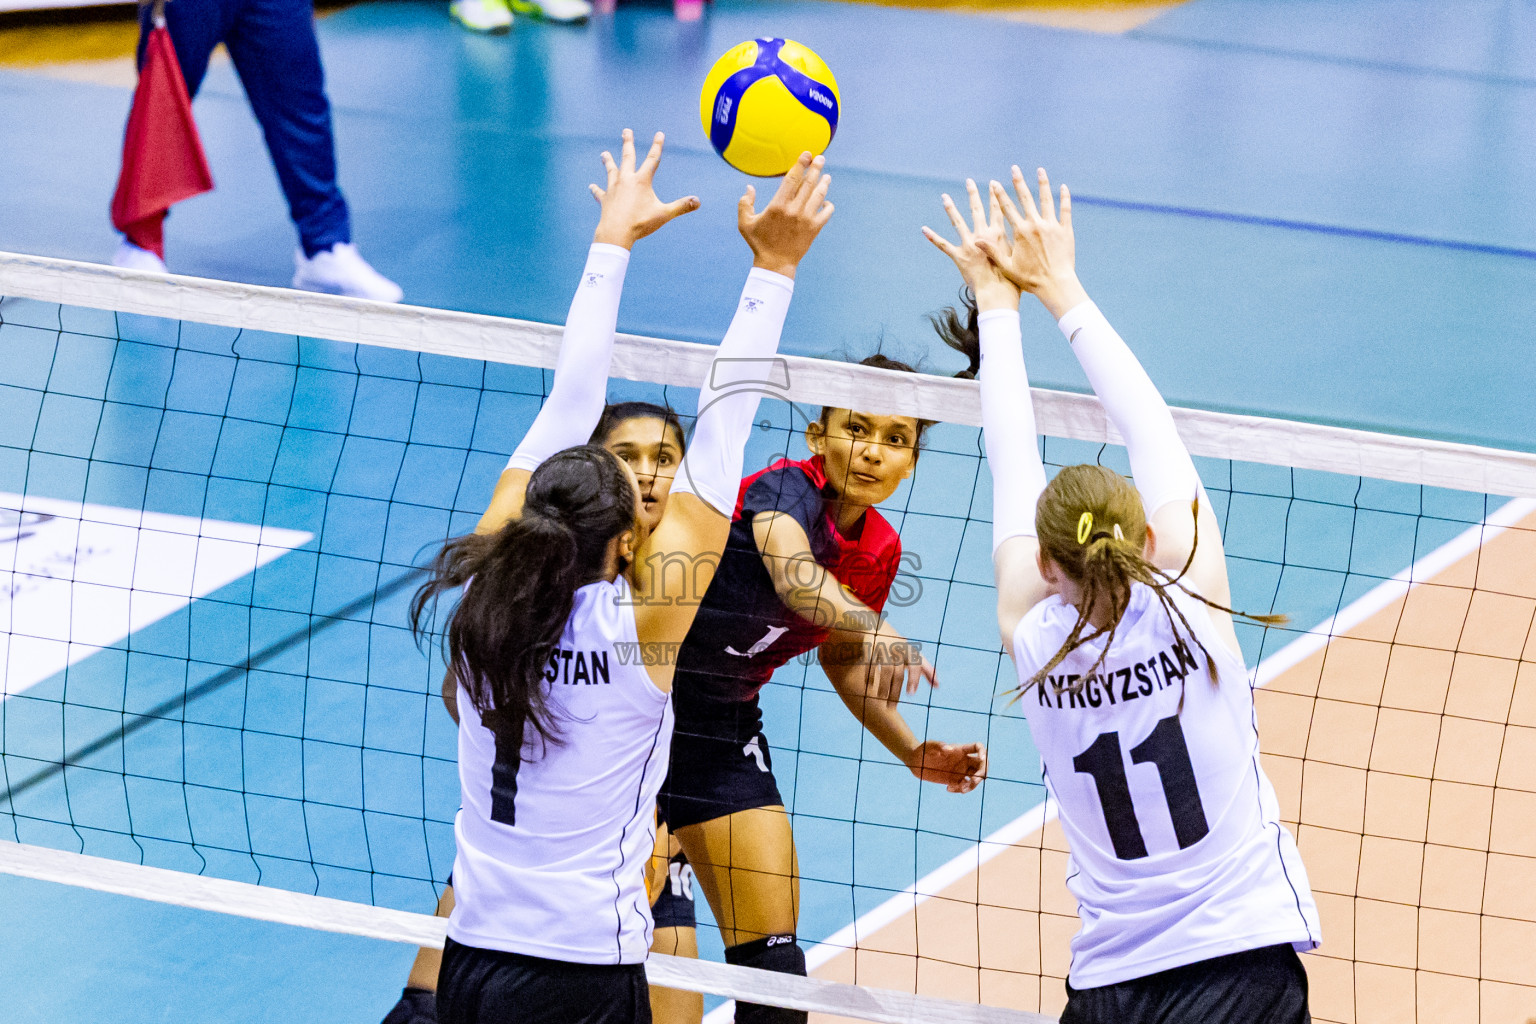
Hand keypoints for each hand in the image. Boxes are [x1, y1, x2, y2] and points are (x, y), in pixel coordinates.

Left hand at [590, 129, 700, 248]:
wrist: (616, 232)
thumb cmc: (640, 223)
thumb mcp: (664, 214)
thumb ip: (681, 206)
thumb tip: (698, 201)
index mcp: (642, 181)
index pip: (652, 159)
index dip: (657, 146)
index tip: (659, 134)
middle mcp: (626, 180)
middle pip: (627, 157)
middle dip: (627, 143)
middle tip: (626, 131)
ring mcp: (613, 188)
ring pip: (611, 171)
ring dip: (608, 161)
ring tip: (604, 154)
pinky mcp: (605, 199)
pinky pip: (599, 193)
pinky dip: (596, 190)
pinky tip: (591, 186)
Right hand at [737, 152, 834, 277]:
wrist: (775, 264)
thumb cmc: (759, 243)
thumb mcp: (745, 223)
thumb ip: (745, 203)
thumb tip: (749, 187)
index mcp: (777, 205)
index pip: (792, 179)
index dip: (800, 164)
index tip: (807, 155)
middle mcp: (794, 210)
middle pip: (809, 183)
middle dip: (816, 168)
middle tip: (821, 158)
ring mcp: (806, 219)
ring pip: (819, 195)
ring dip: (824, 184)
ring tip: (827, 176)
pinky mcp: (814, 229)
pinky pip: (826, 213)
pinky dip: (828, 205)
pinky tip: (826, 202)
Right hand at [860, 620, 936, 702]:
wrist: (876, 627)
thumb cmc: (899, 648)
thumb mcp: (913, 655)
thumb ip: (926, 670)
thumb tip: (938, 686)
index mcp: (910, 651)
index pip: (915, 665)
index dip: (914, 679)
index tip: (911, 694)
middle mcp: (898, 649)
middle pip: (898, 673)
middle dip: (895, 691)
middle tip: (892, 707)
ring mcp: (883, 648)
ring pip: (885, 670)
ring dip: (884, 686)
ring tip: (881, 699)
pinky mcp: (870, 648)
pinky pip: (870, 664)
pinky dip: (870, 676)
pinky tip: (869, 687)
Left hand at [903, 739, 986, 793]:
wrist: (916, 762)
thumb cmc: (923, 750)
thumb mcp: (929, 746)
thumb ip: (938, 745)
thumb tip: (949, 749)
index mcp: (960, 749)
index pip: (978, 747)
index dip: (983, 752)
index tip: (981, 758)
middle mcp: (963, 760)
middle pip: (982, 765)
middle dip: (981, 774)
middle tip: (972, 781)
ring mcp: (960, 770)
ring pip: (976, 778)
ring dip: (972, 785)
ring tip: (960, 789)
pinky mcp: (955, 780)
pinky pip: (965, 786)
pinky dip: (961, 790)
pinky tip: (948, 788)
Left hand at [921, 178, 1019, 312]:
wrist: (997, 293)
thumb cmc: (1011, 280)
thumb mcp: (1016, 258)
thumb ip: (1013, 245)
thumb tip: (1020, 237)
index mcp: (999, 234)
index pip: (997, 209)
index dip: (995, 196)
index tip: (993, 183)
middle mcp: (982, 235)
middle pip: (977, 210)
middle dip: (973, 194)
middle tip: (968, 181)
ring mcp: (969, 244)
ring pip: (958, 222)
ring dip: (950, 208)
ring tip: (944, 196)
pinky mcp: (959, 256)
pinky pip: (943, 245)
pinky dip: (933, 237)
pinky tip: (923, 229)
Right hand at [984, 167, 1088, 319]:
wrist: (1055, 284)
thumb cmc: (1030, 278)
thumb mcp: (1007, 266)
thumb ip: (993, 251)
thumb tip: (976, 240)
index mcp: (1020, 232)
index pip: (1007, 209)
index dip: (999, 195)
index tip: (994, 183)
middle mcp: (1035, 225)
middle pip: (1026, 198)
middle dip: (1018, 182)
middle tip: (1014, 169)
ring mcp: (1052, 226)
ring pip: (1046, 200)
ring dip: (1043, 184)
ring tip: (1040, 171)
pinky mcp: (1065, 230)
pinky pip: (1065, 210)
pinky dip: (1064, 198)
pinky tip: (1063, 187)